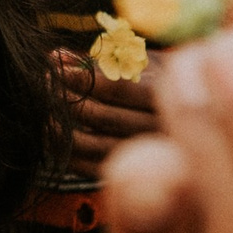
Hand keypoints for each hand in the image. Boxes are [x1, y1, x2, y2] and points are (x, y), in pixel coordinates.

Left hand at [54, 46, 158, 167]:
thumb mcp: (138, 60)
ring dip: (62, 128)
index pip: (117, 88)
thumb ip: (97, 58)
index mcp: (166, 96)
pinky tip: (50, 137)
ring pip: (95, 145)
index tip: (54, 69)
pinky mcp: (132, 176)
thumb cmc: (156, 79)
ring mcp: (147, 156)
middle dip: (66, 99)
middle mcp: (159, 128)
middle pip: (103, 116)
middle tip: (43, 85)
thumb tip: (55, 57)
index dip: (81, 79)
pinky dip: (67, 153)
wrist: (190, 120)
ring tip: (42, 110)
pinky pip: (92, 168)